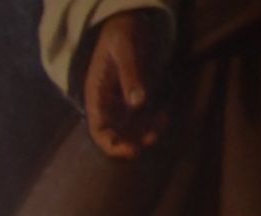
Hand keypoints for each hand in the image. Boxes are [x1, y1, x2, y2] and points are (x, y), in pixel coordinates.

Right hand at [83, 10, 168, 158]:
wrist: (129, 22)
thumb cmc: (123, 33)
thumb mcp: (125, 49)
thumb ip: (130, 74)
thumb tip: (138, 103)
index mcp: (96, 94)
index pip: (99, 128)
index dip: (111, 143)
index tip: (130, 150)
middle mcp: (107, 104)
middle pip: (115, 134)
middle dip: (131, 141)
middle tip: (151, 139)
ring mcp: (120, 102)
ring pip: (130, 129)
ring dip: (145, 132)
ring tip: (161, 122)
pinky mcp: (134, 99)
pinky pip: (142, 118)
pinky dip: (153, 121)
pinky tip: (164, 115)